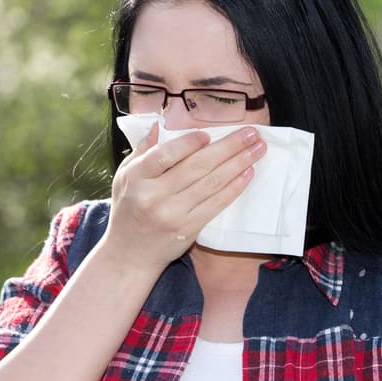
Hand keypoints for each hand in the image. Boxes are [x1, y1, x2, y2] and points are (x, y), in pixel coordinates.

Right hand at [102, 122, 265, 271]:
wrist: (129, 255)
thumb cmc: (128, 209)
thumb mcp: (124, 177)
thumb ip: (142, 151)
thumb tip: (158, 126)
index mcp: (136, 177)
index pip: (165, 155)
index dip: (189, 143)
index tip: (209, 134)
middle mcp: (153, 195)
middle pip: (196, 166)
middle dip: (228, 147)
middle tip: (251, 133)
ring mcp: (172, 214)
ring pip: (211, 183)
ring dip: (238, 164)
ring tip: (257, 149)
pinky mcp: (188, 229)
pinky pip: (216, 205)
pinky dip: (234, 188)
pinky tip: (247, 174)